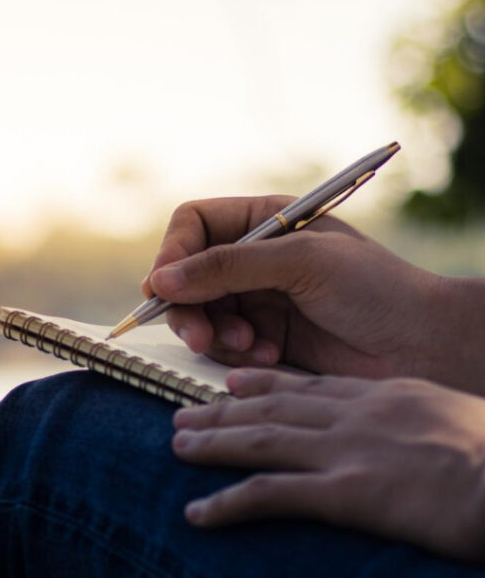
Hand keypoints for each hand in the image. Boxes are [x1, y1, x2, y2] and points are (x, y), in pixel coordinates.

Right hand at [144, 196, 484, 394]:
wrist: (418, 346)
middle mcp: (255, 257)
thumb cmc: (375, 290)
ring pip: (199, 315)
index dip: (173, 255)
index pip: (194, 225)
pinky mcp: (261, 338)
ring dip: (217, 336)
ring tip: (251, 347)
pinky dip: (236, 355)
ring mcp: (256, 299)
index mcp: (267, 220)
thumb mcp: (299, 263)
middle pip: (186, 276)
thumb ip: (226, 267)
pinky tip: (269, 356)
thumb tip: (160, 280)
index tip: (164, 289)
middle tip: (202, 337)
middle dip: (190, 308)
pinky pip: (221, 346)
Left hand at [171, 368, 484, 561]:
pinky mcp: (348, 493)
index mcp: (390, 396)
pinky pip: (270, 495)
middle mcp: (360, 416)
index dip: (267, 385)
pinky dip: (227, 504)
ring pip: (261, 439)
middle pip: (274, 407)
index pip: (314, 385)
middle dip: (223, 412)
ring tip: (176, 448)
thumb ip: (427, 428)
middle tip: (182, 416)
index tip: (234, 385)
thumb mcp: (463, 427)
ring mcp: (350, 451)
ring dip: (212, 444)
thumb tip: (417, 445)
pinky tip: (196, 515)